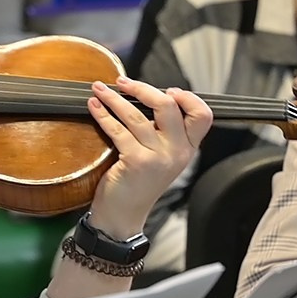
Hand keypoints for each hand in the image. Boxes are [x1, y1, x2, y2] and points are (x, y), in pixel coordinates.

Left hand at [85, 77, 211, 236]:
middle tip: (123, 82)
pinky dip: (103, 115)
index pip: (203, 116)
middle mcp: (177, 152)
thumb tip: (147, 95)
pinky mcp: (136, 161)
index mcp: (187, 148)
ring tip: (99, 90)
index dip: (188, 98)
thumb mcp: (161, 157)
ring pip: (136, 115)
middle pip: (168, 106)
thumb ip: (164, 132)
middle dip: (142, 89)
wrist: (123, 215)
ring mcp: (158, 157)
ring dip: (114, 98)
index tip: (168, 89)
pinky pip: (118, 129)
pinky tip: (94, 107)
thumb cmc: (138, 183)